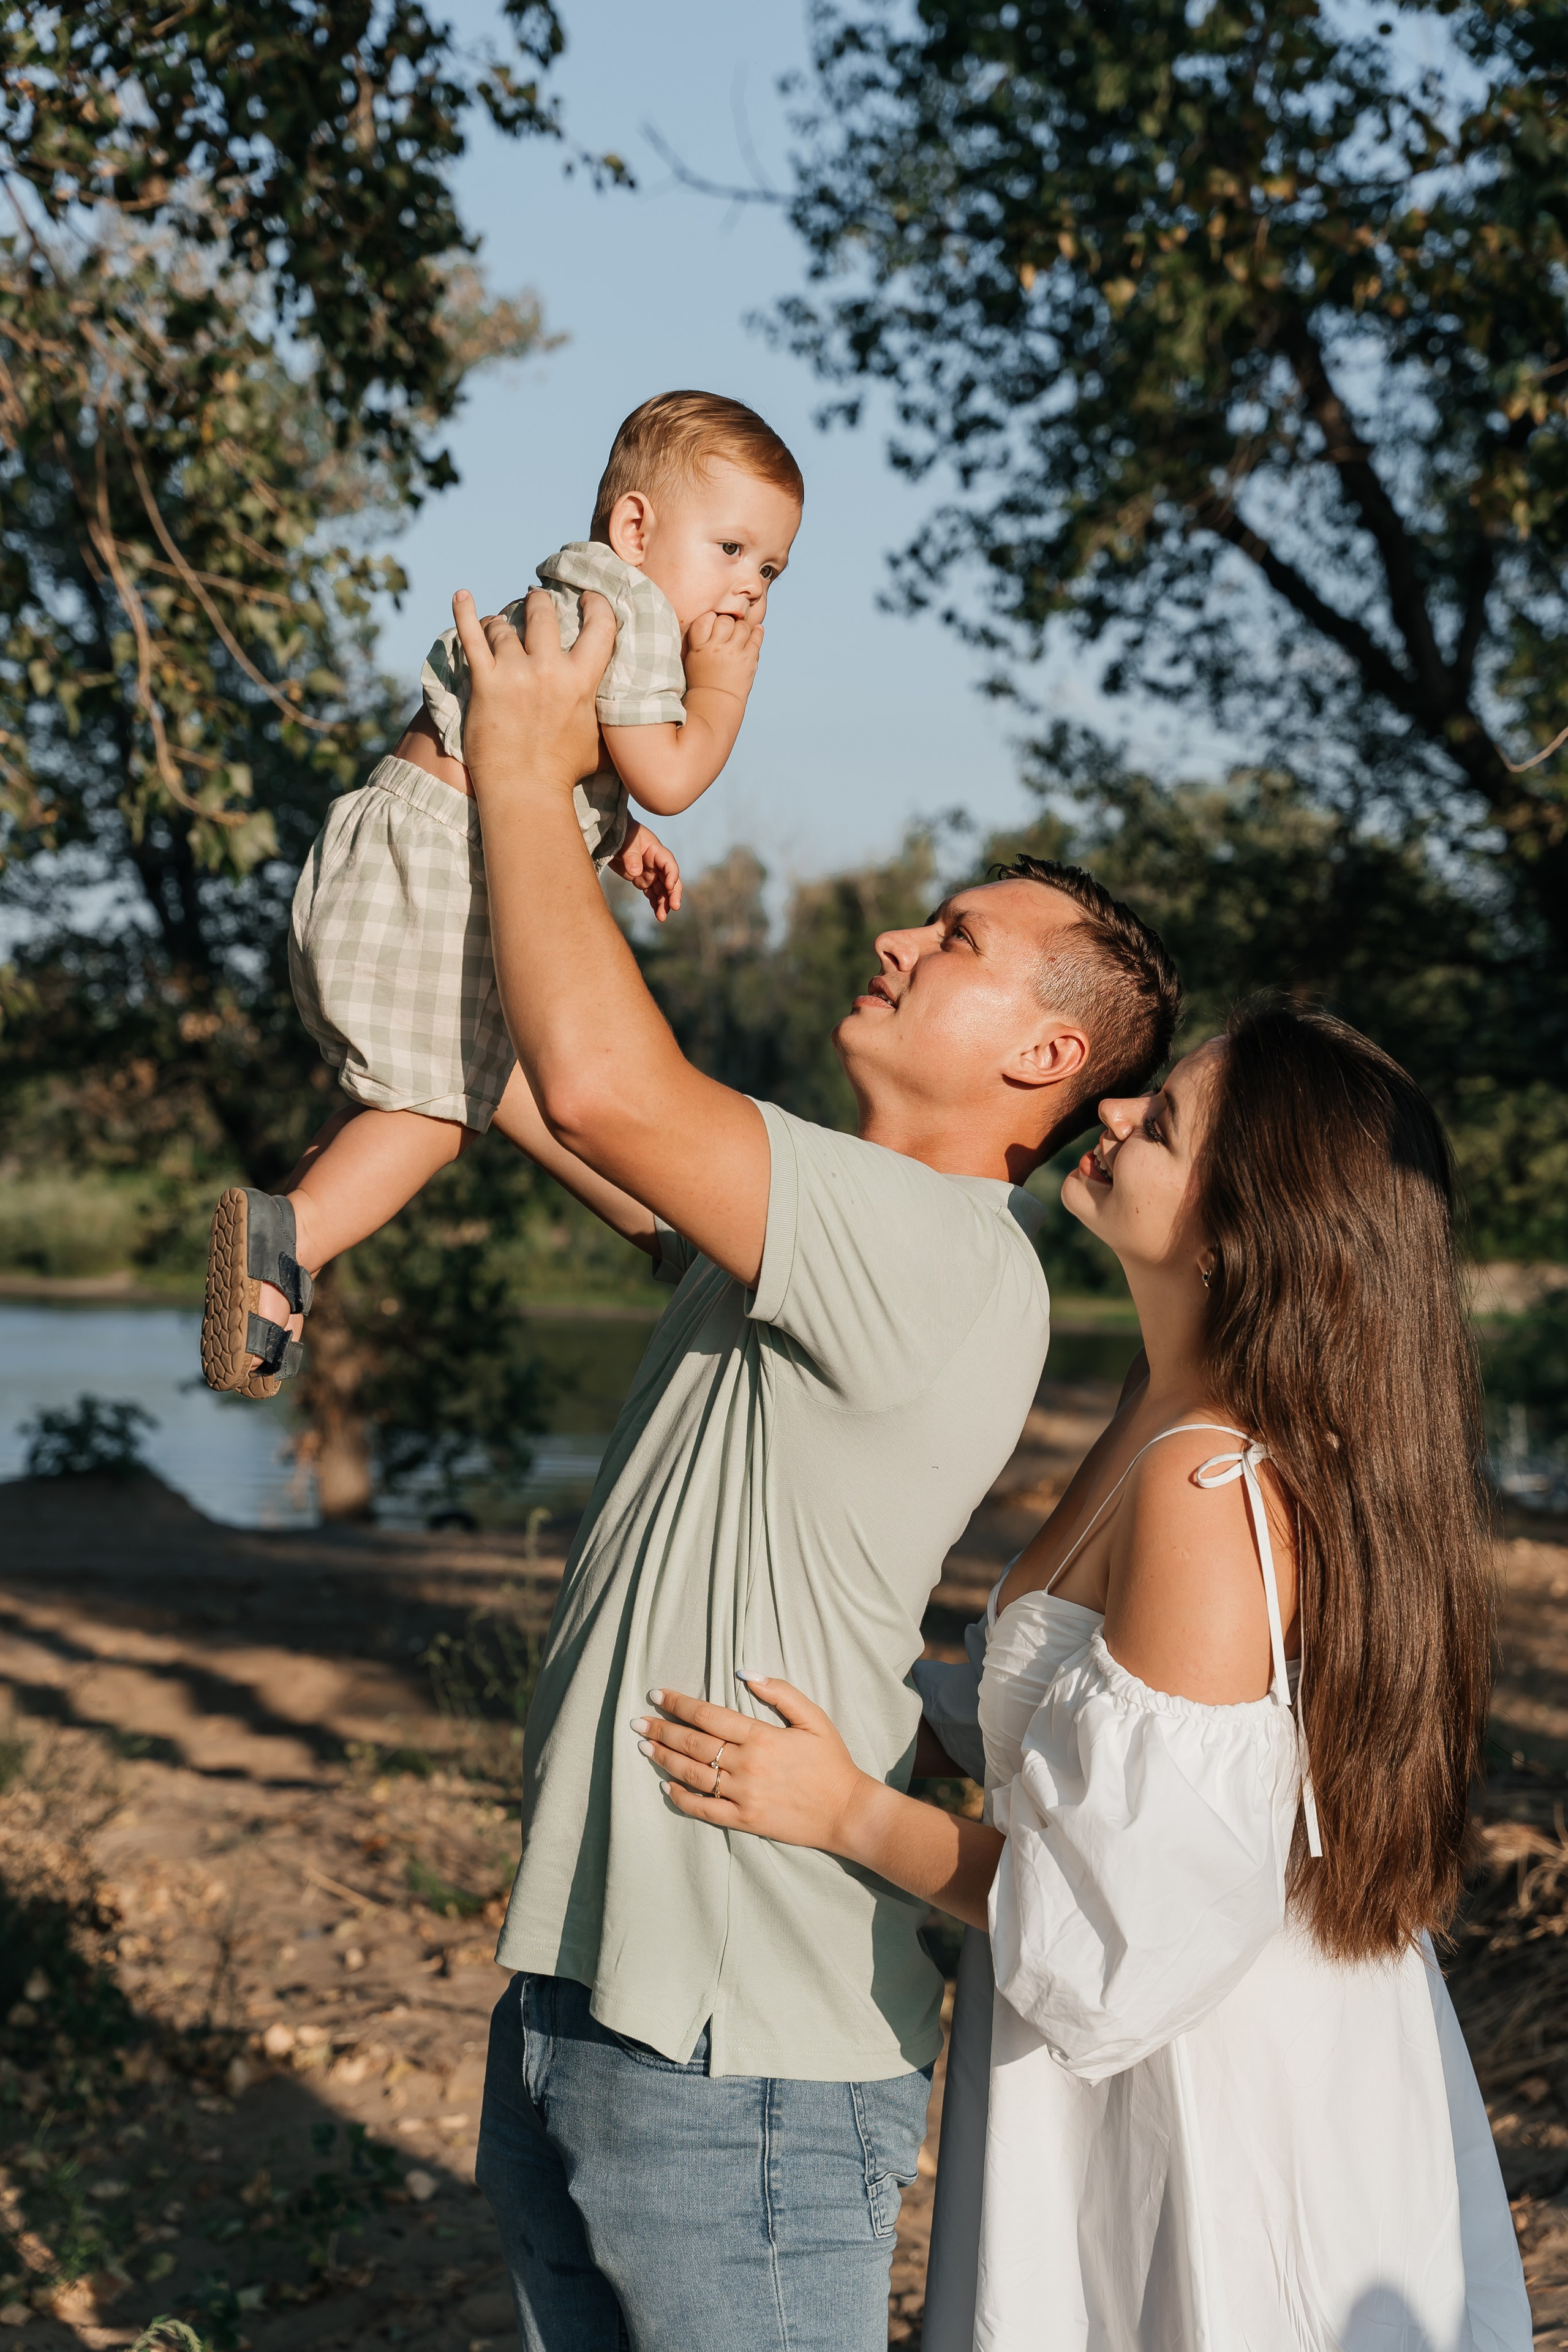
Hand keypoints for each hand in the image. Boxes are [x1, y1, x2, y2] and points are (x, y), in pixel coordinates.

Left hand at [451, 586, 614, 798]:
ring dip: (501, 623)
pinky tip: (461, 596)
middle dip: (539, 603)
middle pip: (544, 613)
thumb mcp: (600, 742)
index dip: (595, 604)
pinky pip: (470, 637)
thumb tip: (635, 717)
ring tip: (499, 625)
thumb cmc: (564, 772)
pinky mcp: (484, 682)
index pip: (599, 625)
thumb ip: (610, 718)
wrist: (525, 790)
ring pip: (505, 627)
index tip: (588, 598)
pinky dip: (464, 613)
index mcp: (582, 680)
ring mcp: (514, 673)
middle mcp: (549, 669)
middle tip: (535, 602)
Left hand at [610, 821, 682, 921]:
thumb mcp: (625, 841)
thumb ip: (631, 855)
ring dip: (664, 903)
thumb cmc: (621, 834)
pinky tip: (658, 914)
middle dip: (673, 894)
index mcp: (656, 851)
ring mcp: (651, 873)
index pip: (669, 864)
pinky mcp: (642, 880)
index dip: (672, 875)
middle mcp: (657, 863)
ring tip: (662, 917)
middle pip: (670, 880)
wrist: (611, 835)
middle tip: (674, 907)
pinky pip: (652, 893)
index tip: (670, 886)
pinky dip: (655, 904)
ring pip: (662, 890)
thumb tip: (635, 872)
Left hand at [633, 1676, 870, 1852]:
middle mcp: (747, 1765)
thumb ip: (780, 1692)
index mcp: (761, 1737)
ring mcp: (743, 1796)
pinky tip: (666, 1786)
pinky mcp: (744, 1821)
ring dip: (664, 1759)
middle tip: (638, 1722)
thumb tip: (744, 1673)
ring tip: (644, 1748)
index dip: (678, 1704)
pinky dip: (681, 1797)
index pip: (707, 1715)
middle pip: (692, 1743)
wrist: (847, 1812)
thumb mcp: (813, 1718)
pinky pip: (704, 1809)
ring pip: (692, 1775)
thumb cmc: (831, 1761)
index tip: (656, 1695)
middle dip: (661, 1729)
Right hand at [683, 608, 763, 704]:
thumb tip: (716, 615)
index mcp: (699, 647)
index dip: (712, 618)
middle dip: (728, 623)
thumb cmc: (702, 678)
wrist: (716, 701)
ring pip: (742, 626)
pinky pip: (756, 638)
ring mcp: (734, 653)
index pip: (706, 618)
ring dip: (742, 629)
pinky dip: (757, 632)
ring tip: (739, 637)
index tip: (714, 625)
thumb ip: (701, 637)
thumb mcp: (692, 657)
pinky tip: (756, 630)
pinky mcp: (748, 660)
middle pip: (726, 620)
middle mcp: (716, 648)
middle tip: (728, 633)